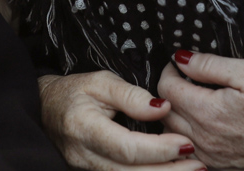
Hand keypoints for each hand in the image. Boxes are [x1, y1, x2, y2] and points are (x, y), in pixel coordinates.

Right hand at [38, 70, 205, 170]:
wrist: (45, 110)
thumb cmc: (73, 92)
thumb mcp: (101, 81)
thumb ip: (132, 95)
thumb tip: (163, 108)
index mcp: (85, 128)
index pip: (127, 148)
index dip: (159, 149)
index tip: (185, 143)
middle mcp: (85, 157)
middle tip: (199, 164)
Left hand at [158, 51, 243, 170]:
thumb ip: (210, 65)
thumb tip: (182, 59)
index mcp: (209, 113)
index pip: (167, 89)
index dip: (170, 70)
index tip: (179, 64)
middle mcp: (205, 139)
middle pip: (165, 113)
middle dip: (169, 92)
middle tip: (184, 79)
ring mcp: (212, 156)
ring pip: (174, 135)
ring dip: (175, 115)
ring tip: (192, 100)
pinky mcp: (222, 166)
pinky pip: (190, 152)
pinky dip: (187, 137)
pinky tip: (203, 125)